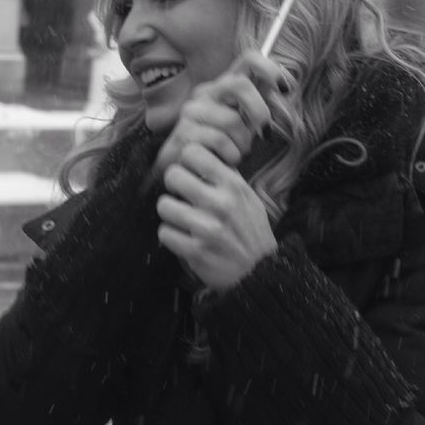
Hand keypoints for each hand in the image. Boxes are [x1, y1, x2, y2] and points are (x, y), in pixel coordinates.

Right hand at [152, 50, 291, 179]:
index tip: (285, 88)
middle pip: (240, 84)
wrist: (186, 168)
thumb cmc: (219, 144)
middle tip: (264, 132)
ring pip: (232, 120)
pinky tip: (226, 159)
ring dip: (243, 144)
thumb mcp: (243, 121)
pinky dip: (231, 155)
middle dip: (259, 111)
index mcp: (223, 85)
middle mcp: (206, 92)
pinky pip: (220, 141)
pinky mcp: (184, 132)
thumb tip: (285, 85)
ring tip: (237, 152)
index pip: (248, 59)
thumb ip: (257, 104)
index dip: (270, 68)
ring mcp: (192, 111)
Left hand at [157, 142, 277, 290]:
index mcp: (233, 185)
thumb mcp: (248, 196)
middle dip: (173, 185)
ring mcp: (207, 228)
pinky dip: (170, 235)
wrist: (261, 271)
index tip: (190, 171)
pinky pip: (164, 233)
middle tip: (181, 194)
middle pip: (172, 175)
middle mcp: (220, 203)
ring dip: (170, 212)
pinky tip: (182, 236)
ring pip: (163, 205)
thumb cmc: (251, 230)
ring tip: (180, 217)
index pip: (193, 152)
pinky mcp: (196, 251)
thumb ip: (226, 175)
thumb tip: (202, 155)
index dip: (186, 161)